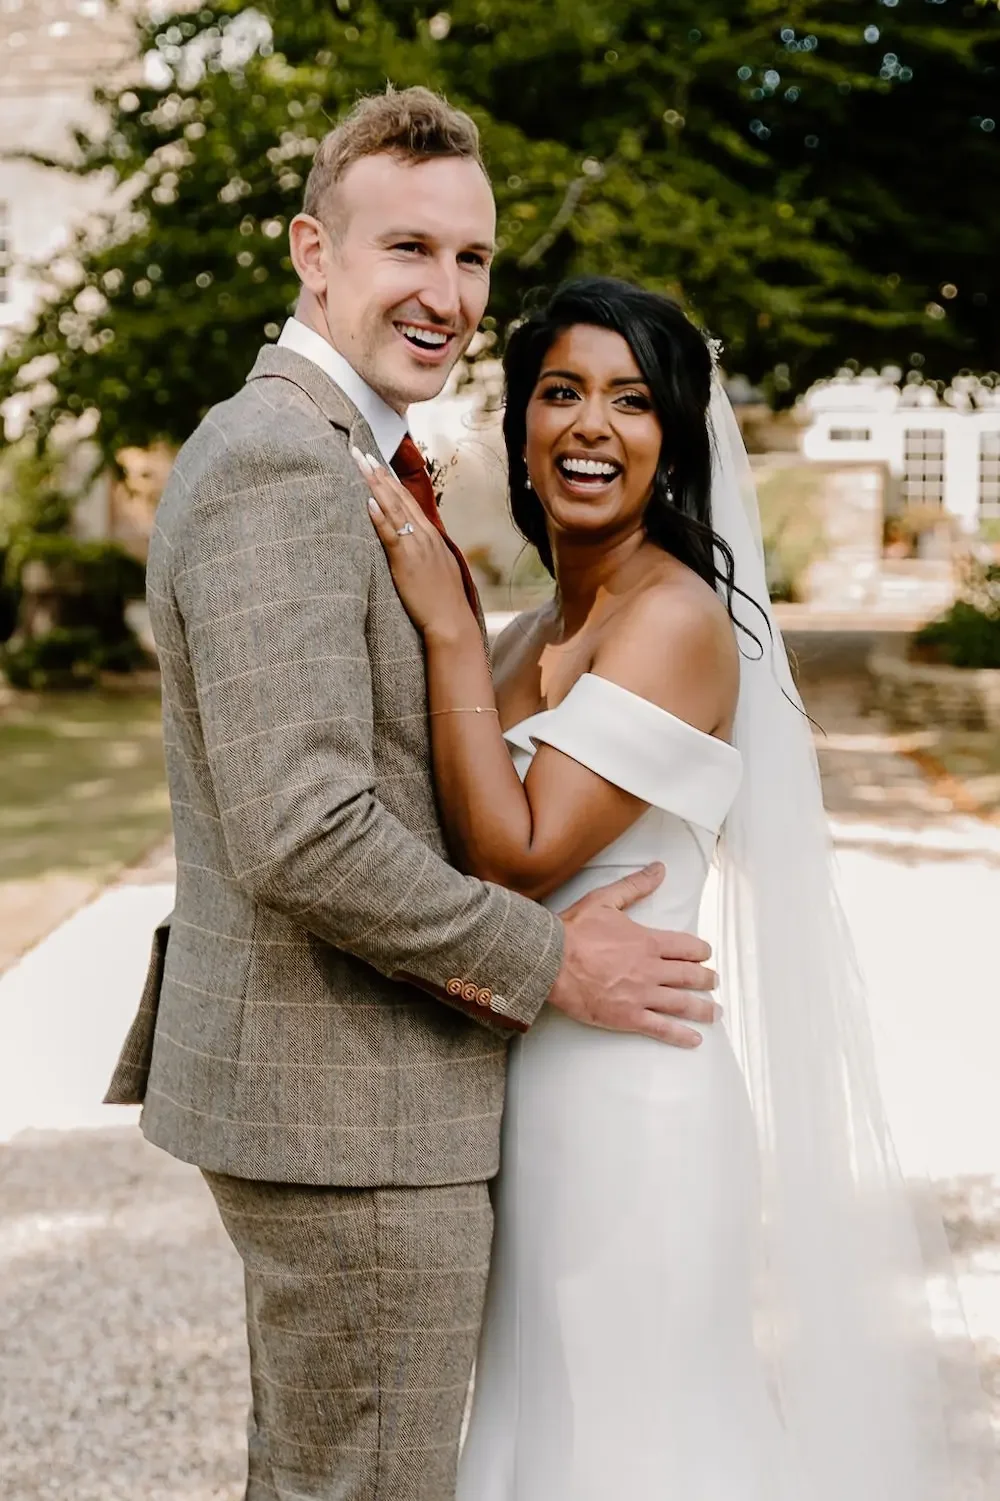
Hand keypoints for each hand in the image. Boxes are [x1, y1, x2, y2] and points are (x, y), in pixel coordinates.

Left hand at [352, 447, 469, 639]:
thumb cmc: (442, 601)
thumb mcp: (436, 569)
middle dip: (379, 473)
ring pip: (394, 509)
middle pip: (399, 497)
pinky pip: (391, 535)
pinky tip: (368, 502)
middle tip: (361, 452)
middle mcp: (425, 535)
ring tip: (360, 465)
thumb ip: (424, 552)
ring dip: (376, 485)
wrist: (451, 621)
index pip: (408, 500)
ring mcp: (417, 546)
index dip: (390, 480)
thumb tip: (411, 544)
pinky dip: (379, 517)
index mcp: (431, 535)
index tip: (375, 462)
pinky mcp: (407, 561)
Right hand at [548, 862, 717, 1047]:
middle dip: (707, 979)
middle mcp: (650, 970)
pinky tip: (694, 1040)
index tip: (706, 955)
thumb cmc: (573, 931)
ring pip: (682, 1004)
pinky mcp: (627, 1017)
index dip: (701, 951)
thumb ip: (635, 886)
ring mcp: (641, 995)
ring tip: (714, 1012)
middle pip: (690, 976)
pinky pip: (661, 1028)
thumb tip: (659, 869)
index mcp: (647, 942)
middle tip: (714, 981)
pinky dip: (681, 1035)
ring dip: (703, 1008)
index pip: (687, 947)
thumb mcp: (605, 899)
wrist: (549, 962)